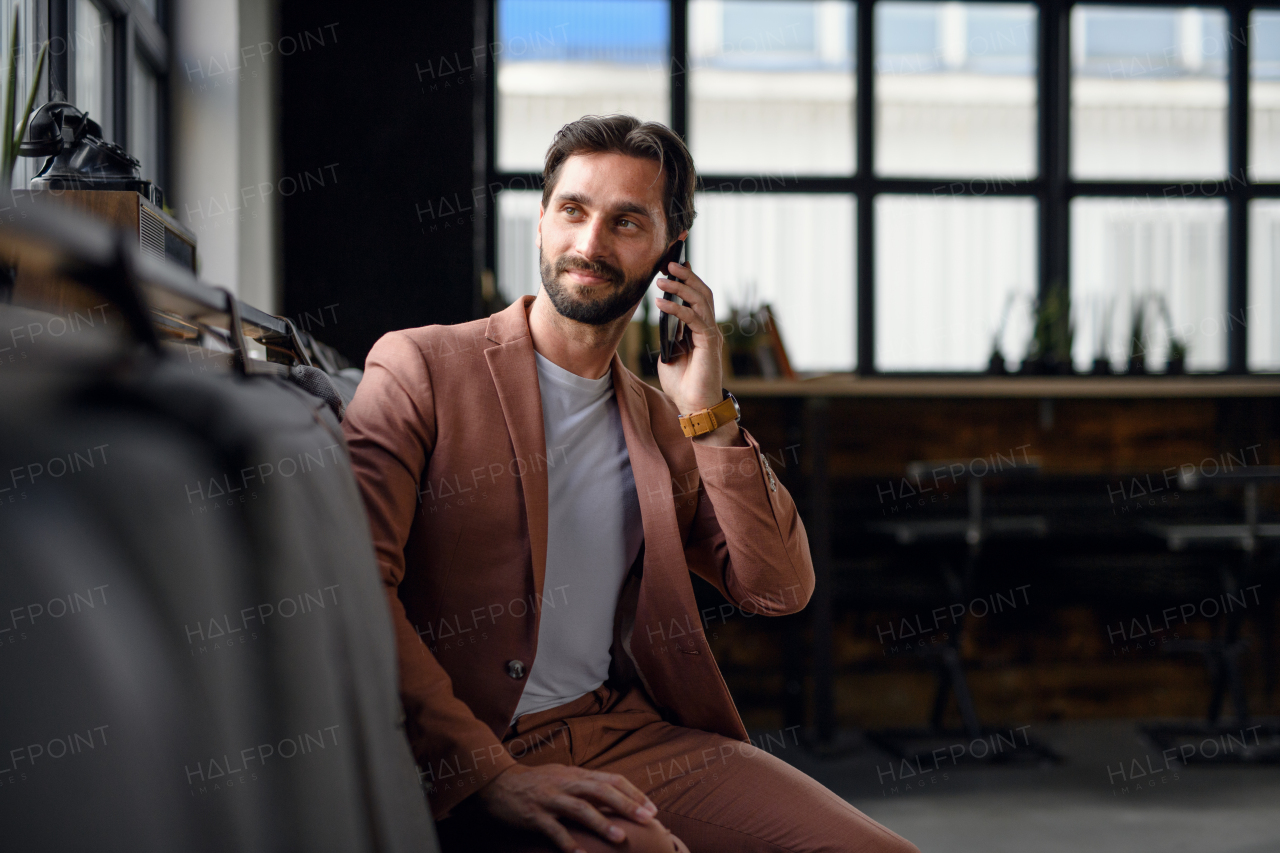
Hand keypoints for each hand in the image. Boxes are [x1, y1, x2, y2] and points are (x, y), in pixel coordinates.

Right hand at [474, 763, 659, 852]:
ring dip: (601, 823)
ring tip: (620, 838)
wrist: (496, 782)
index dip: (633, 793)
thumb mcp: (562, 775)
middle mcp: (566, 784)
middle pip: (601, 791)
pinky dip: (568, 844)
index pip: (611, 779)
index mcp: (576, 774)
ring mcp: (550, 799)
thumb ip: (585, 783)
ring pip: (580, 809)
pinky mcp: (534, 816)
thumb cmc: (535, 781)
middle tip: (648, 819)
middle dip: (626, 804)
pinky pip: (554, 831)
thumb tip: (613, 792)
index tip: (652, 808)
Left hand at [655, 261, 740, 445]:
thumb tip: (660, 319)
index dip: (687, 280)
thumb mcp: (670, 355)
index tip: (672, 266)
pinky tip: (662, 303)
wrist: (695, 406)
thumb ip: (668, 337)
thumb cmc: (683, 384)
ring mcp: (710, 334)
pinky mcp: (709, 343)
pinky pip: (694, 319)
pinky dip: (677, 308)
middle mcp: (708, 328)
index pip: (696, 298)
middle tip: (668, 263)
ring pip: (700, 301)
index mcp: (700, 329)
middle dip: (686, 276)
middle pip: (702, 293)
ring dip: (681, 287)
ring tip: (662, 279)